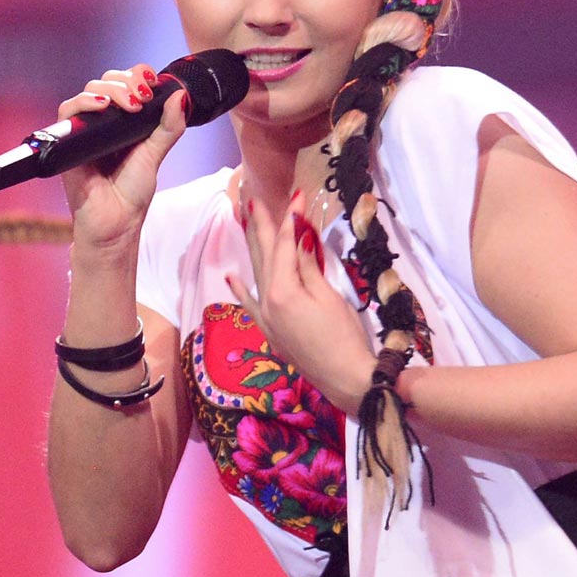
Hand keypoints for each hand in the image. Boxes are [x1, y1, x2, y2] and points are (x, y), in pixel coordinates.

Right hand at [56, 64, 191, 253]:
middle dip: (125, 81)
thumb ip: (169, 127)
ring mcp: (85, 131)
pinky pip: (68, 111)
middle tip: (141, 97)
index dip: (136, 76)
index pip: (126, 85)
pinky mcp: (67, 141)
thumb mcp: (155, 155)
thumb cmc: (131, 196)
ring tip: (128, 104)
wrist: (113, 225)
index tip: (150, 83)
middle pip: (107, 82)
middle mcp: (103, 124)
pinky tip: (101, 106)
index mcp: (124, 124)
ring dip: (109, 89)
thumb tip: (180, 96)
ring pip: (89, 92)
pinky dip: (84, 102)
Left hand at [227, 191, 375, 415]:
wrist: (344, 379)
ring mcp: (265, 317)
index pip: (284, 245)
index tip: (296, 196)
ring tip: (243, 223)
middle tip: (253, 199)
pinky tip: (232, 276)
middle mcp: (266, 301)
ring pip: (255, 274)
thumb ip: (308, 265)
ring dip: (251, 247)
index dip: (290, 219)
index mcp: (282, 289)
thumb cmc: (344, 336)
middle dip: (260, 226)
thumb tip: (298, 234)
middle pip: (262, 255)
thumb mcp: (329, 295)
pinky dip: (241, 288)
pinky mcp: (269, 331)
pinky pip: (249, 304)